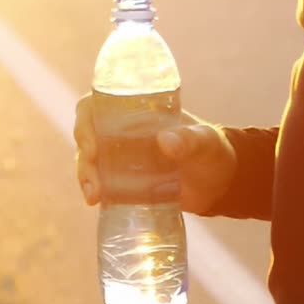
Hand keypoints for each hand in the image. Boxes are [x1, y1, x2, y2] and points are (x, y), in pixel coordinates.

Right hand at [74, 93, 236, 215]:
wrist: (219, 184)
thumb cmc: (212, 152)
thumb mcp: (205, 142)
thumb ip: (190, 140)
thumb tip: (165, 141)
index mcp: (141, 111)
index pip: (102, 102)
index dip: (88, 114)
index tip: (92, 138)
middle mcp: (126, 131)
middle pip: (90, 130)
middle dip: (83, 147)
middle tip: (92, 167)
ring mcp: (123, 157)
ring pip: (90, 158)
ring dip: (85, 172)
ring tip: (93, 194)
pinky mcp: (126, 182)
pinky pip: (100, 181)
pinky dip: (93, 189)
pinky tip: (95, 201)